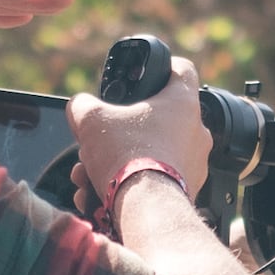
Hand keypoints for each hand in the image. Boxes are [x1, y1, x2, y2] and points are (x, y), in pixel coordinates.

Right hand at [69, 51, 213, 204]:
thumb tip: (79, 108)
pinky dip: (128, 185)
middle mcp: (195, 132)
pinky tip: (100, 195)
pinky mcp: (186, 191)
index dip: (164, 66)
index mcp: (181, 103)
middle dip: (121, 132)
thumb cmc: (128, 157)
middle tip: (100, 141)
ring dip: (118, 162)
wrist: (146, 208)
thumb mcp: (91, 119)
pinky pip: (153, 181)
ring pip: (150, 153)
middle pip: (155, 119)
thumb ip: (82, 105)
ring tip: (89, 175)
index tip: (149, 75)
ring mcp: (194, 164)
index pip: (182, 70)